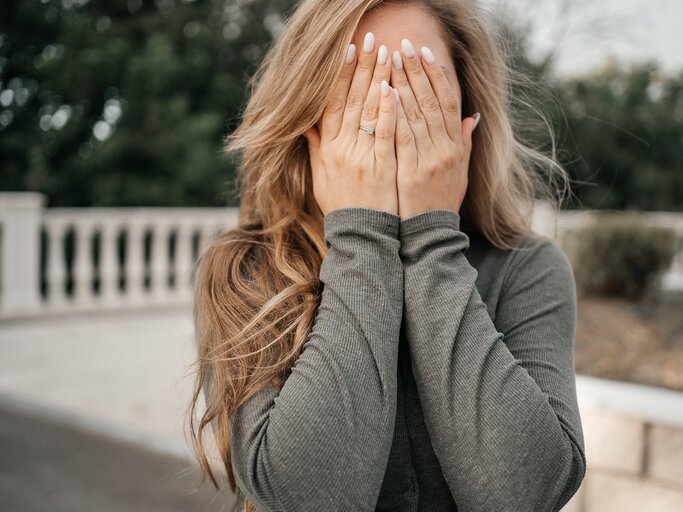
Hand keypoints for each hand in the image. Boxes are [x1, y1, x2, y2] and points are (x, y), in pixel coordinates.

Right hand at [304, 32, 399, 216]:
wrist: (359, 235)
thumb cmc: (341, 206)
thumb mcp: (321, 177)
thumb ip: (316, 148)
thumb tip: (308, 124)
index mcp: (329, 148)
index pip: (333, 104)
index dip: (340, 76)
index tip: (348, 51)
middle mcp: (343, 149)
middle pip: (352, 100)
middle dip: (362, 68)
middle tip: (371, 39)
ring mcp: (362, 157)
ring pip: (369, 112)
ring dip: (378, 79)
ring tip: (387, 52)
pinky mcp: (382, 167)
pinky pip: (385, 134)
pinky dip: (388, 111)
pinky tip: (393, 88)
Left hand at [390, 38, 479, 220]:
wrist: (430, 235)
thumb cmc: (441, 203)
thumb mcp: (460, 173)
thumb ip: (465, 144)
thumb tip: (471, 118)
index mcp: (456, 147)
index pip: (448, 102)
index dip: (437, 76)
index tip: (425, 54)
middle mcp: (446, 149)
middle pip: (432, 101)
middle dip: (417, 71)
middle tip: (404, 46)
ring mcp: (430, 160)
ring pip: (418, 114)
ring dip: (405, 84)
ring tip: (392, 60)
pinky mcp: (412, 172)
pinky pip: (404, 137)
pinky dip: (397, 114)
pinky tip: (387, 93)